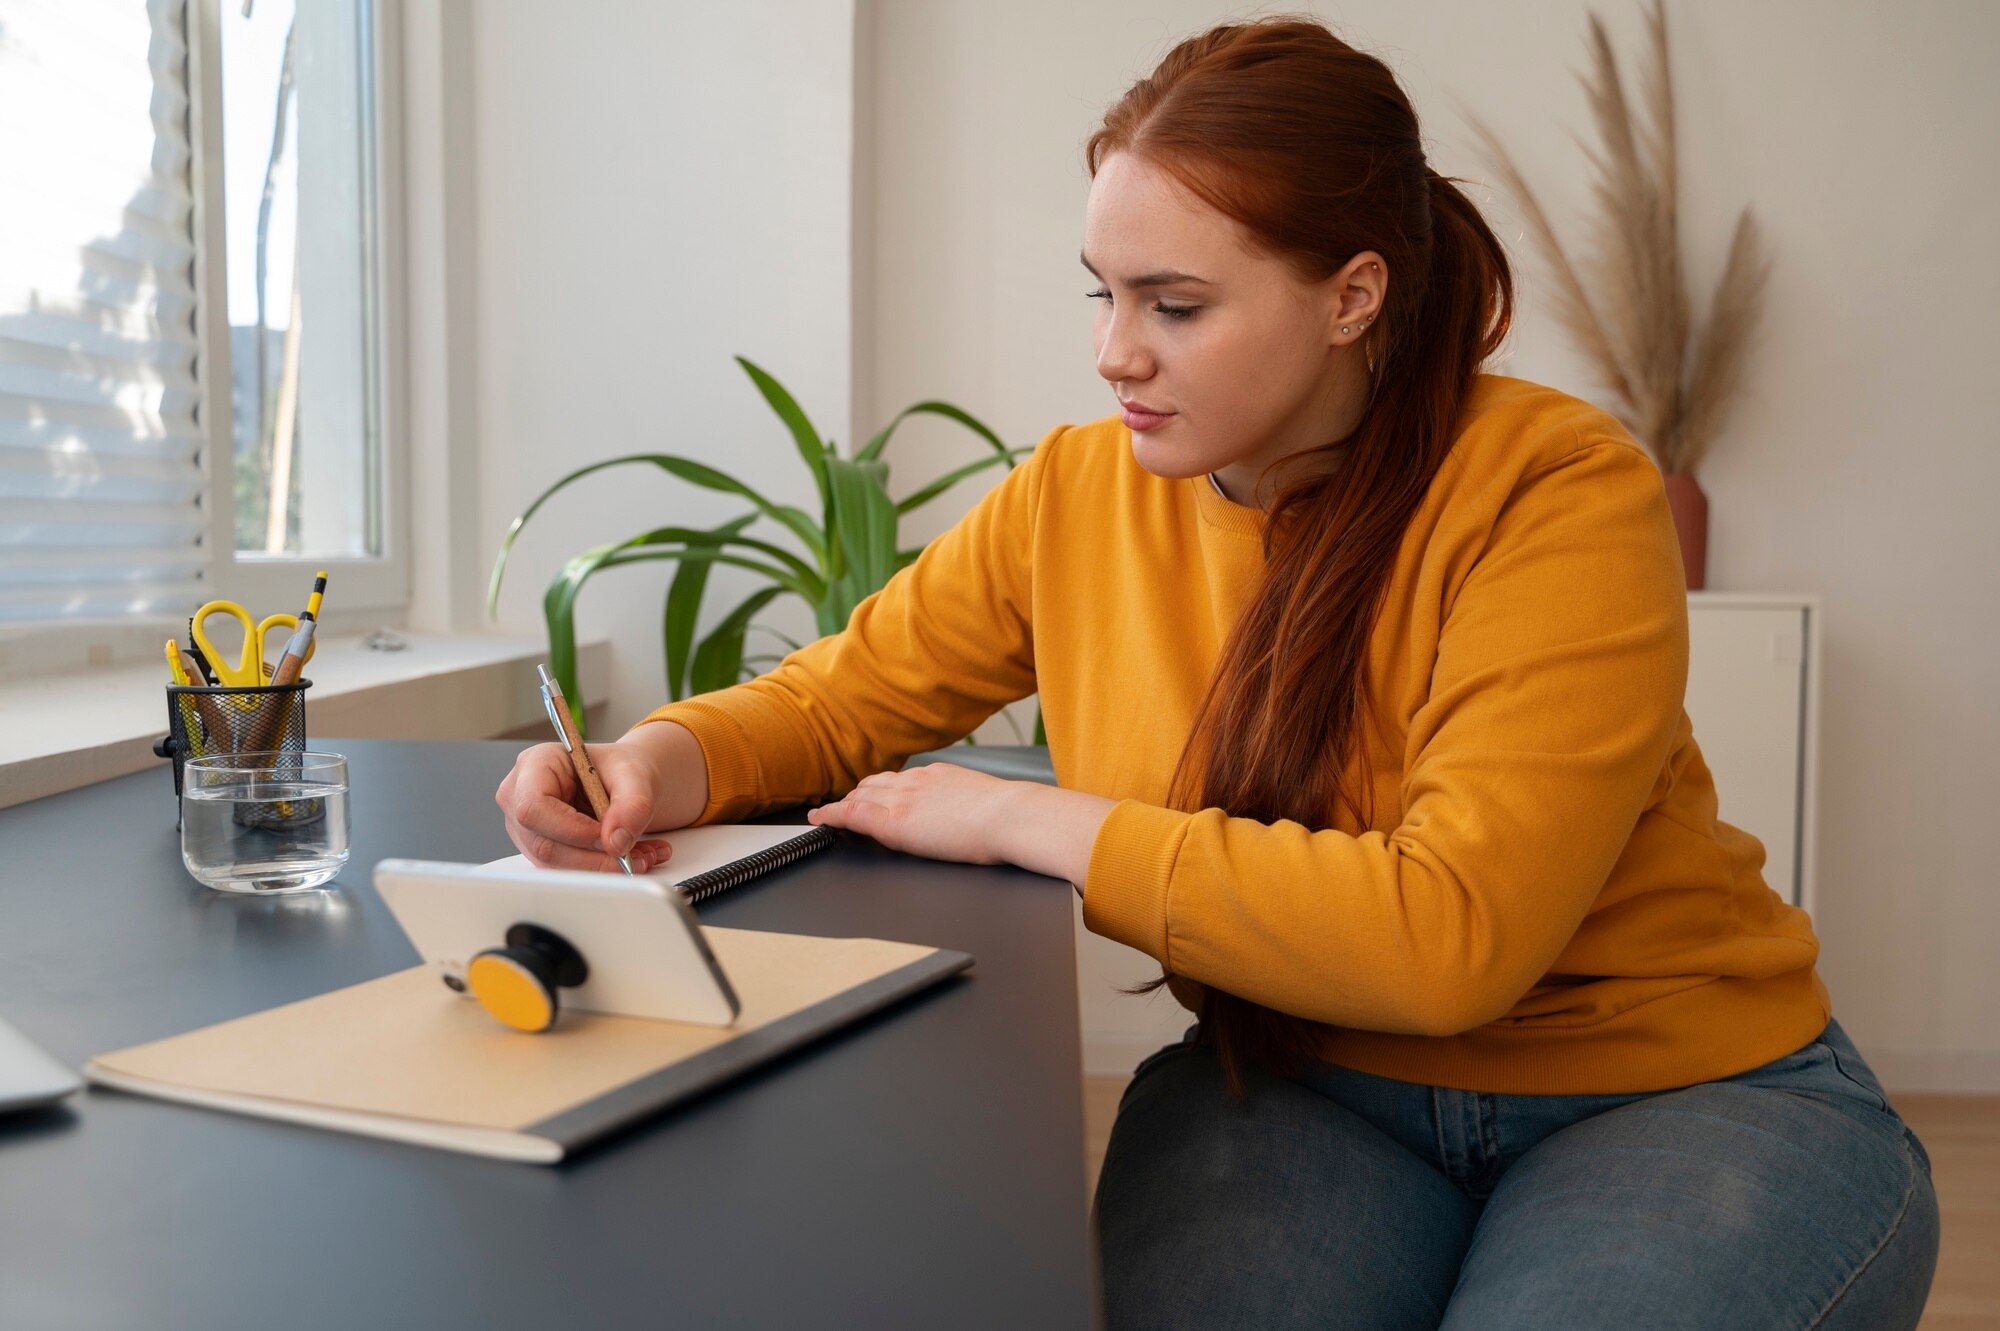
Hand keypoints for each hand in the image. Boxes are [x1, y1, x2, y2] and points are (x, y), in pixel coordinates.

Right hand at [495, 740, 676, 873]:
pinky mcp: (539, 849)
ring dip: (602, 867)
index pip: (534, 807)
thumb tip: (617, 841)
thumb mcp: (635, 774)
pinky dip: (602, 869)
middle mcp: (520, 796)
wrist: (623, 781)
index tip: (610, 837)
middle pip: (543, 843)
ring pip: (556, 864)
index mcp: (534, 765)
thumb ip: (632, 803)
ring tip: (642, 856)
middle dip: (593, 858)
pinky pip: (567, 870)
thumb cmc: (619, 769)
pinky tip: (630, 858)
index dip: (571, 829)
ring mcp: (526, 828)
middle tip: (633, 857)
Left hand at [807, 762, 1119, 887]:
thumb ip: (978, 807)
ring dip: (846, 804)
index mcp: (944, 776)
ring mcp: (904, 798)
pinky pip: (852, 814)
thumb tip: (986, 820)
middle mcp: (919, 780)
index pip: (906, 779)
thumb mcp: (993, 805)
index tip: (878, 793)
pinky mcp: (894, 821)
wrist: (1016, 818)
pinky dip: (833, 816)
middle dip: (861, 793)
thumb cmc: (1017, 819)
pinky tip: (820, 820)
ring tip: (831, 814)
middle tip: (847, 805)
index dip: (886, 788)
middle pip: (878, 783)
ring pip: (862, 796)